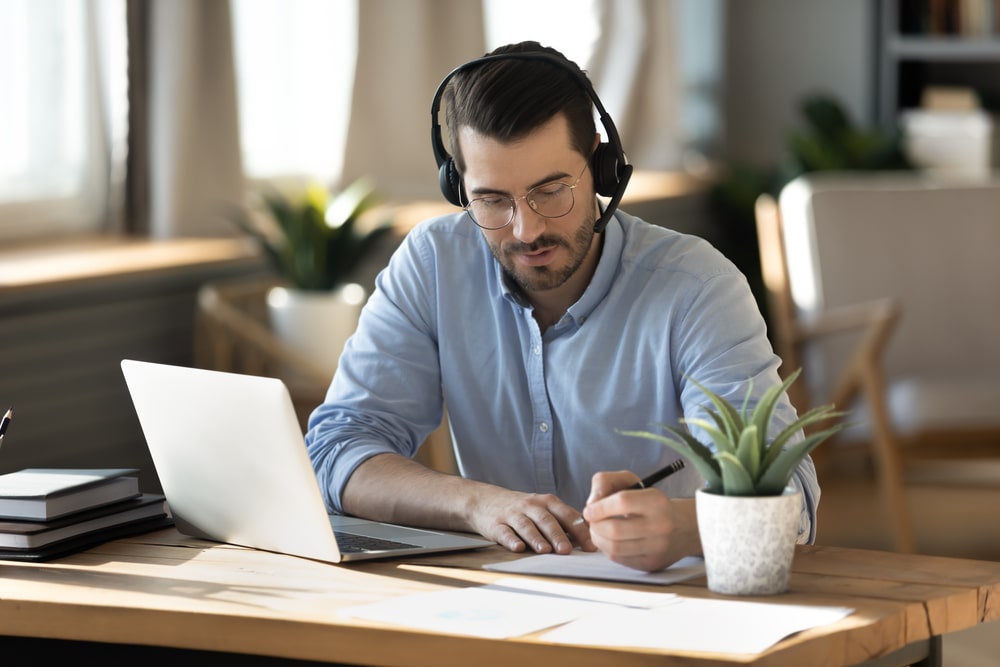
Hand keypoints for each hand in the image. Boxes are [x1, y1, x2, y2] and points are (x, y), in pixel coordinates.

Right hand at [467, 486, 596, 554]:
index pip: (567, 514)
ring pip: (526, 526)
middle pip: (546, 520)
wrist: (484, 500)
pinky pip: (504, 532)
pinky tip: (518, 548)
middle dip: (557, 535)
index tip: (590, 546)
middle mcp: (531, 506)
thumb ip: (564, 521)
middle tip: (566, 550)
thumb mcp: (544, 508)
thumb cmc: (523, 509)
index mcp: (547, 502)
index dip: (579, 530)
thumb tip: (591, 539)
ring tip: (545, 550)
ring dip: (536, 538)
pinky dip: (511, 540)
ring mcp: (513, 514)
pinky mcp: (496, 525)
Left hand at [582, 470, 698, 571]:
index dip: (599, 506)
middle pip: (614, 529)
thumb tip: (591, 504)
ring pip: (614, 548)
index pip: (622, 502)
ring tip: (598, 530)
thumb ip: (606, 482)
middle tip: (592, 521)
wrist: (684, 527)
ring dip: (598, 539)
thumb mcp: (632, 482)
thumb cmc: (649, 503)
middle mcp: (660, 525)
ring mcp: (657, 548)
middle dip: (595, 525)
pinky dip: (608, 549)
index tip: (589, 510)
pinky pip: (619, 559)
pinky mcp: (651, 563)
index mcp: (657, 501)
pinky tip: (610, 541)